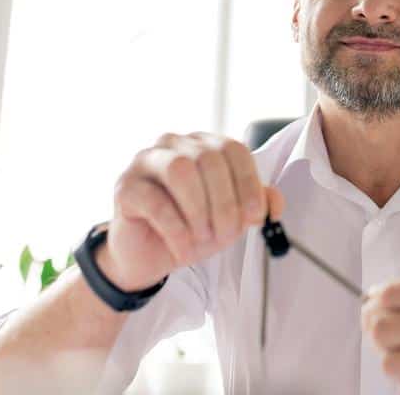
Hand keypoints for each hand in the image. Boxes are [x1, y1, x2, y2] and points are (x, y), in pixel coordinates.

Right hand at [101, 132, 284, 290]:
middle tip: (226, 235)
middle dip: (224, 203)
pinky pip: (155, 201)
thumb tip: (274, 203)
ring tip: (202, 238)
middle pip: (209, 159)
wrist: (149, 256)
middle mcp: (174, 144)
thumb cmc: (191, 228)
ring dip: (199, 211)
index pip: (234, 149)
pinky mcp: (125, 186)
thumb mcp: (231, 219)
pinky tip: (183, 248)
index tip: (255, 216)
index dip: (249, 183)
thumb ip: (256, 205)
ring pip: (180, 170)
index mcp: (204, 145)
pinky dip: (177, 230)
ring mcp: (146, 161)